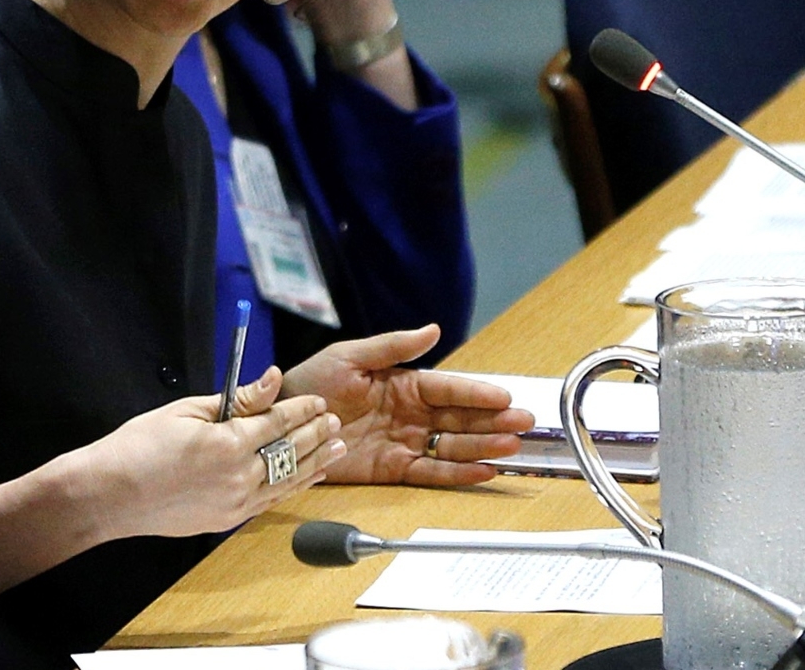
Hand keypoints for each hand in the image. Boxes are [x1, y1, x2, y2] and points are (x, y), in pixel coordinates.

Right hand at [73, 366, 345, 540]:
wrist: (108, 495)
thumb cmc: (138, 446)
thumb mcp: (186, 410)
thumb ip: (238, 399)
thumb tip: (272, 378)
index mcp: (228, 443)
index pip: (278, 421)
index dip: (302, 409)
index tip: (318, 400)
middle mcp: (238, 476)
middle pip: (290, 450)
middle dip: (316, 433)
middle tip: (335, 421)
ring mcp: (234, 503)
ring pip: (287, 479)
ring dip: (316, 461)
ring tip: (338, 447)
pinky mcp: (226, 520)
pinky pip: (272, 501)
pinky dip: (295, 487)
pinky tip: (310, 476)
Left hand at [281, 325, 535, 486]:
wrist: (280, 422)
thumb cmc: (312, 382)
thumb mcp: (349, 355)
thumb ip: (393, 345)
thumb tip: (433, 330)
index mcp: (405, 383)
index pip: (450, 388)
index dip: (478, 393)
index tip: (504, 397)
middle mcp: (411, 414)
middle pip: (461, 419)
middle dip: (493, 422)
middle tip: (524, 424)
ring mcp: (405, 442)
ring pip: (453, 446)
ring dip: (483, 448)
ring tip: (510, 449)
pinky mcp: (392, 470)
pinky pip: (430, 473)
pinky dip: (457, 474)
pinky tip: (482, 472)